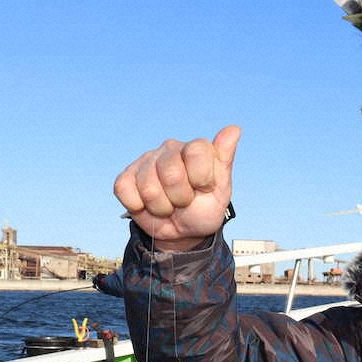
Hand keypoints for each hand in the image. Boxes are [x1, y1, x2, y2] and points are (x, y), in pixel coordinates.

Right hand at [113, 126, 240, 250]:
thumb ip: (224, 159)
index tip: (204, 188)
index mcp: (195, 148)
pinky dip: (139, 206)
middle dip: (180, 197)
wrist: (182, 232)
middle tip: (184, 201)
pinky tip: (148, 204)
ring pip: (149, 188)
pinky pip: (126, 191)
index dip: (201, 179)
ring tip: (168, 205)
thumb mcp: (221, 190)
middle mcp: (169, 149)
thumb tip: (234, 129)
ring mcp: (146, 161)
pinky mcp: (126, 176)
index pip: (196, 153)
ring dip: (161, 207)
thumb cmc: (203, 208)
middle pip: (171, 174)